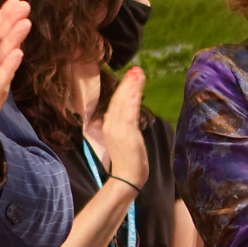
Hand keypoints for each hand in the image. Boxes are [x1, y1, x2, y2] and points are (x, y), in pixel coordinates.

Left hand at [0, 0, 30, 177]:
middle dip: (11, 23)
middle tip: (24, 5)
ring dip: (14, 41)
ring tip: (24, 23)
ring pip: (3, 59)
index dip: (1, 16)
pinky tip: (16, 55)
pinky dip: (7, 69)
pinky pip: (0, 83)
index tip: (14, 0)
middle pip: (0, 42)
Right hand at [100, 67, 150, 190]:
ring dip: (130, 87)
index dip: (124, 88)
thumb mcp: (124, 138)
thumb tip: (128, 114)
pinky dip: (131, 101)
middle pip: (119, 99)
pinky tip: (135, 91)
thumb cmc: (128, 160)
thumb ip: (125, 125)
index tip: (132, 75)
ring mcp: (118, 129)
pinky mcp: (126, 134)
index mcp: (110, 125)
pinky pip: (128, 114)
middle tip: (136, 69)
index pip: (116, 102)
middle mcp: (111, 124)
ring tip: (137, 73)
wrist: (126, 178)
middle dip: (128, 83)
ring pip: (123, 103)